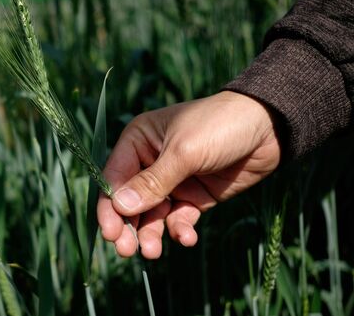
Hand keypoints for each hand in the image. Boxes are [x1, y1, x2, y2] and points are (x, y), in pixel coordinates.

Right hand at [97, 91, 280, 257]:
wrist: (270, 128)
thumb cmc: (220, 126)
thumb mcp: (184, 152)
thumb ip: (152, 182)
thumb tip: (120, 207)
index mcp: (139, 141)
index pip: (114, 178)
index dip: (109, 206)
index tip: (109, 233)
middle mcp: (150, 162)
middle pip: (130, 201)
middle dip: (127, 226)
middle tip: (125, 250)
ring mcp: (172, 182)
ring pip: (152, 215)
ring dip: (150, 234)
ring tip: (152, 252)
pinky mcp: (194, 197)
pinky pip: (179, 219)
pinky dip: (180, 231)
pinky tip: (187, 238)